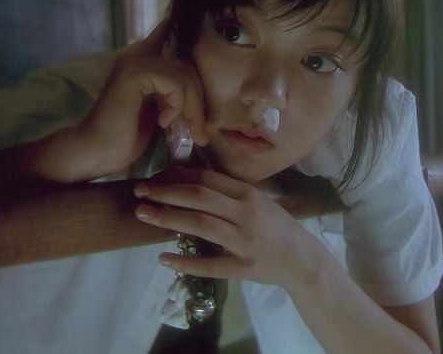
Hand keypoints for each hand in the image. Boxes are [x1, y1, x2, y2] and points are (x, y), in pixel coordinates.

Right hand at [58, 20, 207, 180]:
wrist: (96, 153)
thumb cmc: (126, 137)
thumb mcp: (158, 112)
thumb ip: (173, 95)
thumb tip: (200, 91)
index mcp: (142, 61)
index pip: (168, 30)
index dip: (181, 23)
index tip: (191, 17)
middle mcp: (136, 55)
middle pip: (188, 64)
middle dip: (198, 99)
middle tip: (197, 129)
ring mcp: (133, 62)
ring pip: (184, 75)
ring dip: (192, 107)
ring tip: (185, 129)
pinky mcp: (133, 74)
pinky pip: (174, 82)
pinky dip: (177, 105)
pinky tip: (164, 121)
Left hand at [133, 168, 329, 289]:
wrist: (302, 259)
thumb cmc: (276, 228)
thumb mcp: (257, 202)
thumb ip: (229, 193)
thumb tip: (190, 182)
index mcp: (247, 194)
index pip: (207, 179)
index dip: (176, 176)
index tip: (155, 177)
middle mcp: (245, 214)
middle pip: (199, 197)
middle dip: (166, 192)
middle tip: (140, 191)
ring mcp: (244, 241)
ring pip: (201, 225)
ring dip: (168, 218)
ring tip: (143, 214)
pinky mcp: (243, 267)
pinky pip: (210, 265)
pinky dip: (185, 262)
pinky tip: (163, 258)